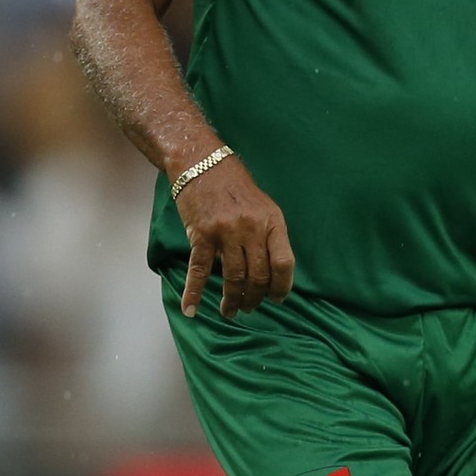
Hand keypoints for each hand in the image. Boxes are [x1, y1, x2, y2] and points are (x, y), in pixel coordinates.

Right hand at [177, 156, 295, 319]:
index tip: (277, 299)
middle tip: (250, 308)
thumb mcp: (264, 207)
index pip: (284, 263)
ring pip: (233, 277)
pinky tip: (191, 309)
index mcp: (272, 221)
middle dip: (255, 297)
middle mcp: (251, 228)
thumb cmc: (236, 187)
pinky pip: (199, 270)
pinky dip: (194, 293)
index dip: (282, 286)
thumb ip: (270, 236)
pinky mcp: (201, 235)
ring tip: (231, 311)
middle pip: (258, 275)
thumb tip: (275, 271)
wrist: (202, 163)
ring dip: (232, 300)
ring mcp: (226, 232)